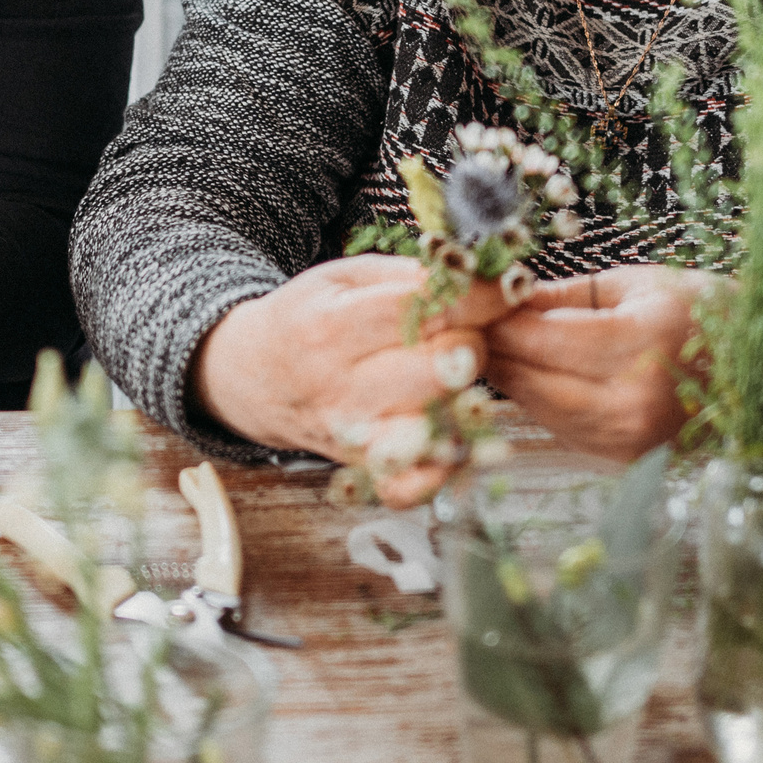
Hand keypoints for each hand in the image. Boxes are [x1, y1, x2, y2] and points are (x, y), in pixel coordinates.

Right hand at [191, 256, 503, 505]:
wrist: (255, 376)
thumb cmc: (309, 319)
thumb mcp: (344, 278)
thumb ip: (407, 277)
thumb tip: (477, 280)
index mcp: (331, 325)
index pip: (423, 311)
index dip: (478, 298)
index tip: (507, 287)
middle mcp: (340, 385)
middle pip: (440, 369)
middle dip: (473, 344)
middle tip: (469, 333)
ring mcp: (352, 434)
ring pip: (437, 424)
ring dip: (466, 401)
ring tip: (459, 379)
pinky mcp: (361, 469)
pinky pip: (409, 486)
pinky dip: (439, 471)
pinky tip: (451, 439)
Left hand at [482, 266, 698, 459]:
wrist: (757, 370)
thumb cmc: (699, 313)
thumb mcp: (633, 286)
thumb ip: (562, 295)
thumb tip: (499, 295)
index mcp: (638, 342)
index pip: (538, 336)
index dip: (495, 320)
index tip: (469, 302)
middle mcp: (630, 399)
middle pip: (528, 378)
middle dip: (490, 351)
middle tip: (464, 325)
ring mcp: (627, 437)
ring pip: (536, 407)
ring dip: (506, 378)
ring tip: (488, 346)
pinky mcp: (624, 457)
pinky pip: (559, 426)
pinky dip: (536, 399)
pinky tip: (528, 373)